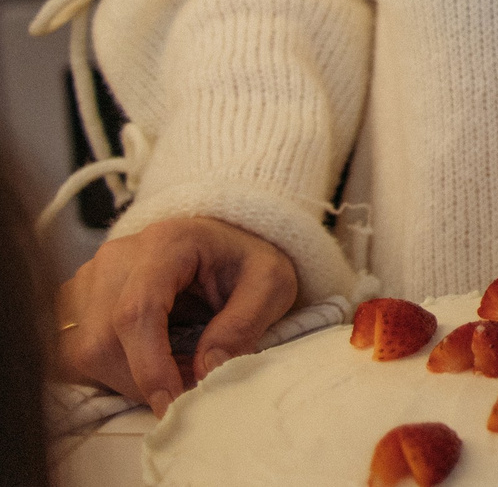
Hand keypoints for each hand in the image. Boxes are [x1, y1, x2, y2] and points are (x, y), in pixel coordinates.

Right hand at [55, 216, 297, 416]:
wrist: (221, 245)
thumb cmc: (245, 263)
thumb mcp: (271, 284)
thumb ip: (245, 324)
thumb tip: (208, 370)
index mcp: (166, 243)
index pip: (137, 311)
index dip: (149, 365)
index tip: (173, 402)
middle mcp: (116, 258)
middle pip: (105, 340)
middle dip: (146, 378)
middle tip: (192, 384)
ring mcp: (89, 279)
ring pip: (86, 354)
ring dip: (131, 378)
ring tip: (179, 366)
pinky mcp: (77, 303)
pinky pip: (80, 356)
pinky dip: (117, 372)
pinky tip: (154, 361)